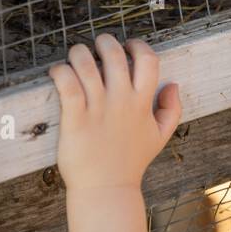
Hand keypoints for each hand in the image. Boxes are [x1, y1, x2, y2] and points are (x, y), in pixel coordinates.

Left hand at [48, 34, 182, 193]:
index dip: (138, 45)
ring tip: (76, 55)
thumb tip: (173, 85)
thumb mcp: (160, 136)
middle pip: (114, 54)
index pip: (148, 60)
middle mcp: (121, 101)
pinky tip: (57, 72)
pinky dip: (60, 71)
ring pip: (86, 64)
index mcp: (143, 102)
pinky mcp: (75, 118)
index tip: (128, 46)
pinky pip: (67, 84)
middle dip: (104, 41)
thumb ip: (172, 110)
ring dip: (79, 52)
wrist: (106, 189)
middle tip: (97, 45)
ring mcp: (98, 109)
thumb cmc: (130, 162)